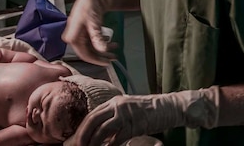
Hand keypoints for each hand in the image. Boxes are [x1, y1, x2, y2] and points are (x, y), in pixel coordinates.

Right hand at [62, 0, 116, 64]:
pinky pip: (93, 41)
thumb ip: (97, 36)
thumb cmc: (91, 3)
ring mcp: (80, 34)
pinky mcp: (85, 31)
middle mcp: (74, 36)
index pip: (83, 54)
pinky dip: (102, 42)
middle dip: (101, 55)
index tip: (107, 63)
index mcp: (72, 35)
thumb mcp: (94, 20)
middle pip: (87, 52)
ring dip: (103, 49)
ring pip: (91, 47)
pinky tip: (109, 41)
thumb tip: (102, 50)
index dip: (95, 60)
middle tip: (114, 57)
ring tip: (115, 48)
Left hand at [69, 87, 219, 145]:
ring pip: (101, 130)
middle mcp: (117, 105)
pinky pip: (116, 139)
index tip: (74, 141)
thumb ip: (114, 118)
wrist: (170, 107)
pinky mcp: (134, 125)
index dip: (81, 129)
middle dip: (82, 137)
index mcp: (114, 102)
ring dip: (93, 143)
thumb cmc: (150, 111)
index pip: (91, 115)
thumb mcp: (129, 110)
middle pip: (92, 121)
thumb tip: (99, 133)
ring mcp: (126, 115)